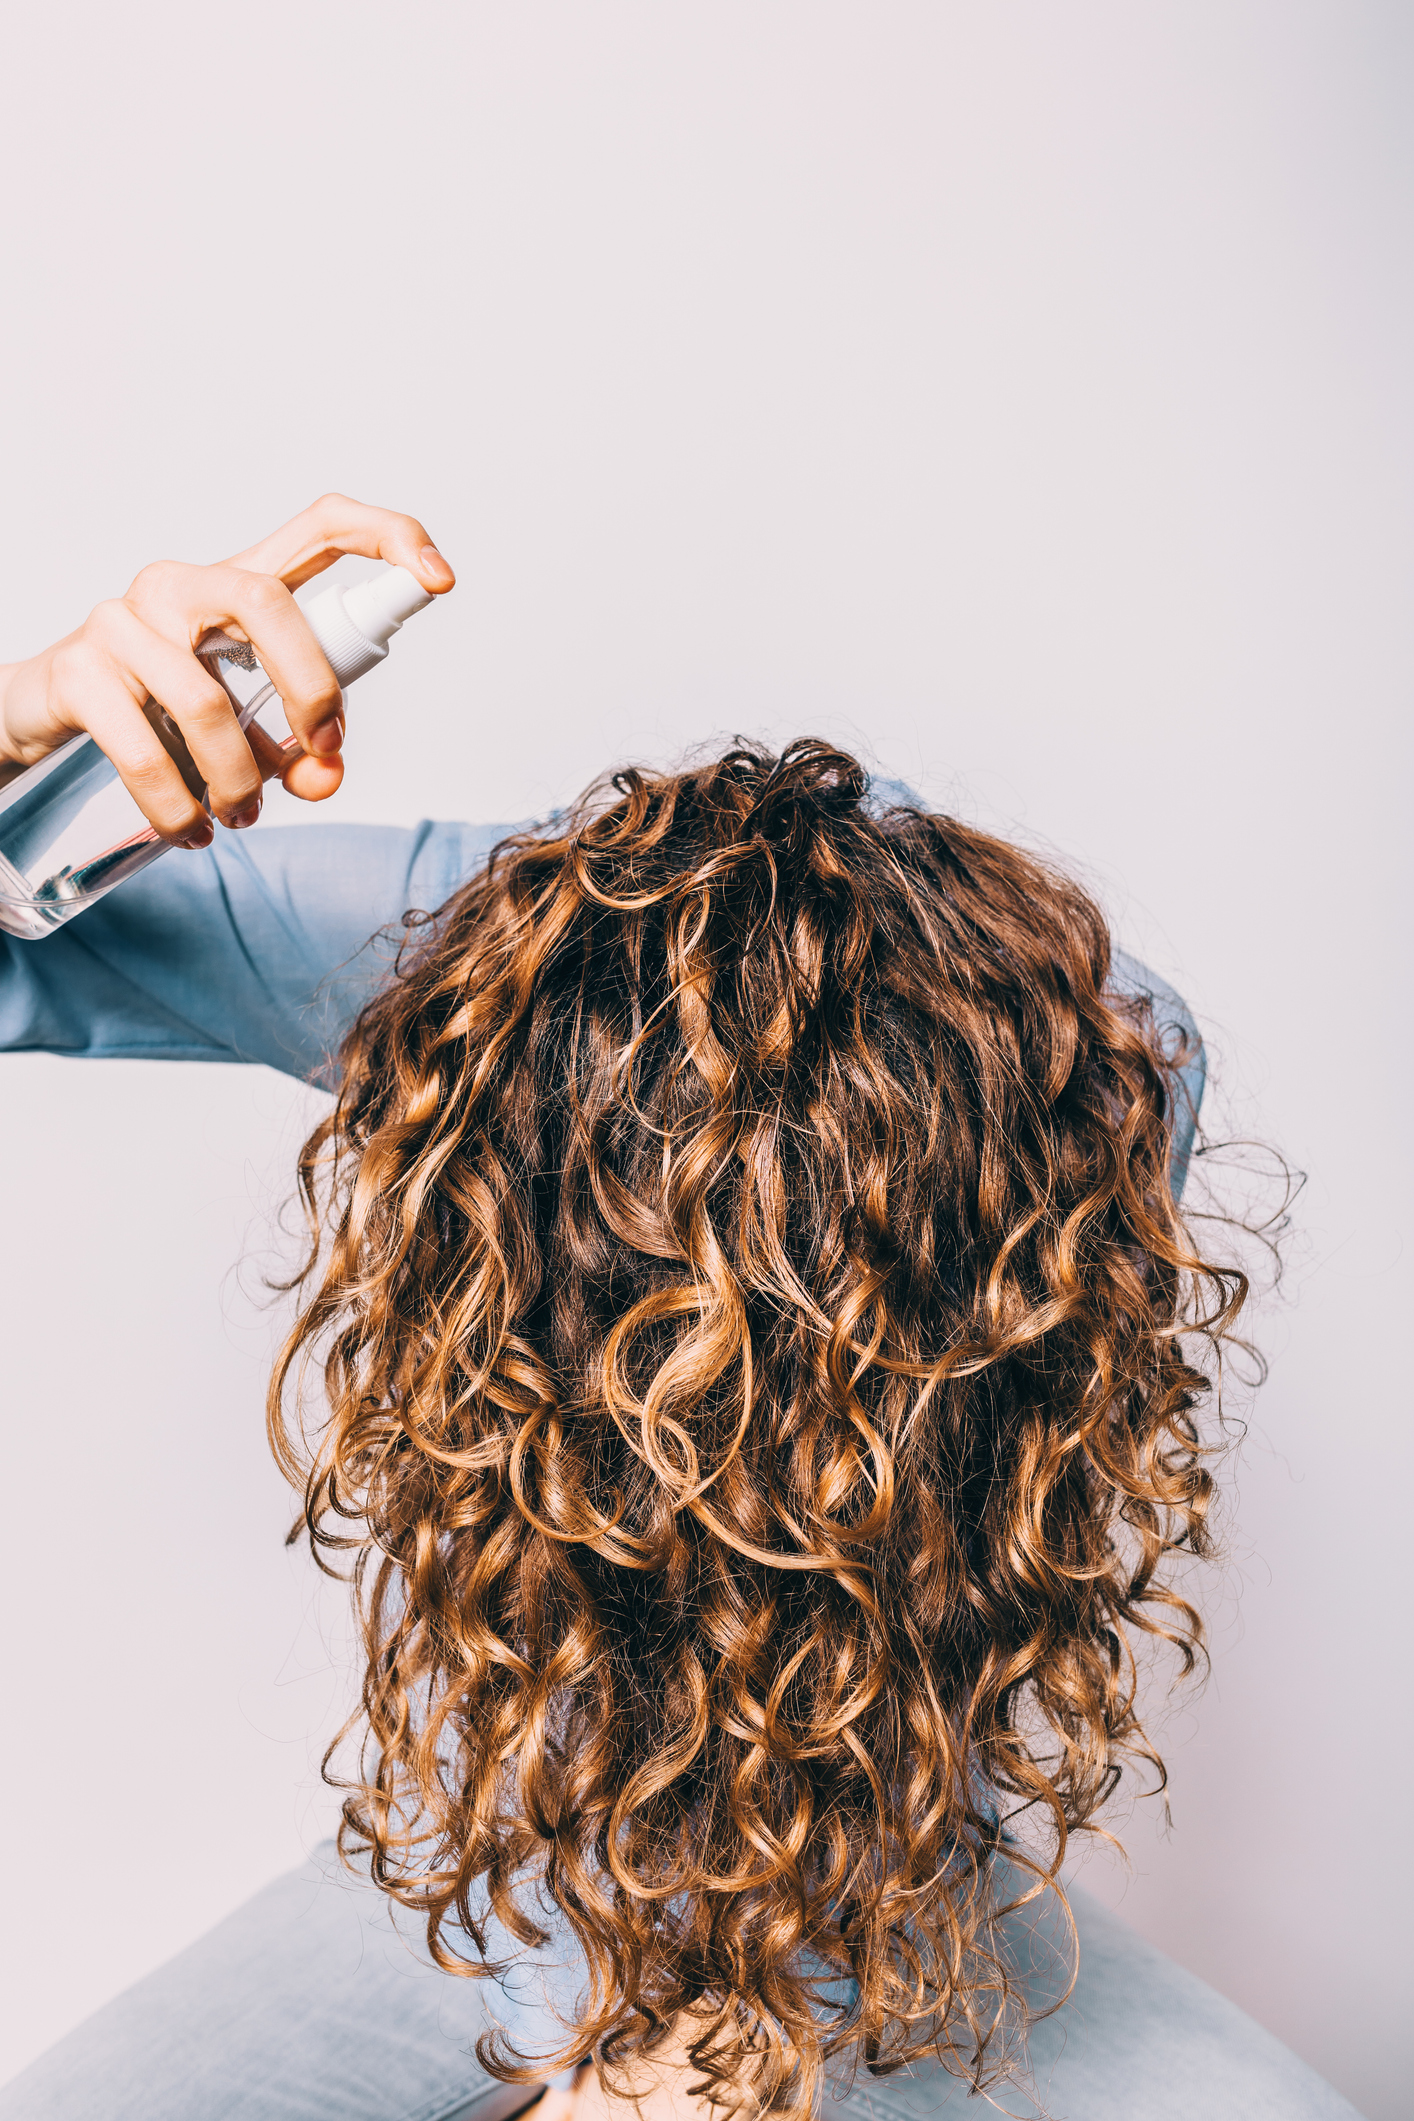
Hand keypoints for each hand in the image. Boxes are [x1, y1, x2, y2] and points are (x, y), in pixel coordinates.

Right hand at [0, 495, 454, 847]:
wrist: (49, 721)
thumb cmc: (162, 713)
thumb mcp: (248, 730)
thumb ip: (301, 750)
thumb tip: (327, 777)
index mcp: (237, 586)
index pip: (321, 528)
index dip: (388, 538)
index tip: (439, 581)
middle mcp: (180, 586)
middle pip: (268, 604)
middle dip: (313, 691)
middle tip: (323, 759)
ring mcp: (122, 620)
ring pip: (206, 702)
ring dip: (238, 779)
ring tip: (241, 817)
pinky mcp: (79, 671)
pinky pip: (144, 752)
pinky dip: (178, 806)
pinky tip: (190, 830)